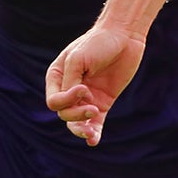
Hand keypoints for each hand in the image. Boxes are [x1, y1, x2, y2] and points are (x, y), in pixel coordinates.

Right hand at [45, 23, 147, 145]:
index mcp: (57, 77)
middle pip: (64, 114)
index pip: (54, 101)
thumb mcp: (77, 60)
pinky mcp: (103, 102)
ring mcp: (87, 97)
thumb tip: (71, 102)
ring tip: (91, 133)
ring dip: (82, 129)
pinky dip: (94, 134)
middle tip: (92, 107)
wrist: (124, 36)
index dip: (66, 101)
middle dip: (76, 114)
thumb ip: (70, 81)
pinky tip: (94, 141)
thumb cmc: (97, 43)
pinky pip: (96, 123)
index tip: (83, 88)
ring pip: (77, 122)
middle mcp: (69, 89)